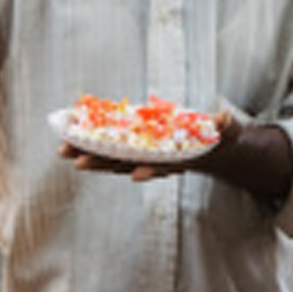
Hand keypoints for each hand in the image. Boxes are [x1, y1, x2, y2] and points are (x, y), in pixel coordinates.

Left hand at [58, 110, 237, 182]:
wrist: (212, 146)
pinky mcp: (135, 148)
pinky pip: (111, 148)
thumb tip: (225, 118)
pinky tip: (72, 139)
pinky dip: (93, 144)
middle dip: (103, 163)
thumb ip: (226, 125)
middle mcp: (157, 161)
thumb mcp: (228, 130)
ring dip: (89, 156)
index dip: (149, 170)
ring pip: (113, 159)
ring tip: (64, 152)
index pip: (161, 165)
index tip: (135, 173)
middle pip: (128, 164)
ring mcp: (144, 156)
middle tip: (77, 162)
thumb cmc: (221, 136)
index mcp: (179, 158)